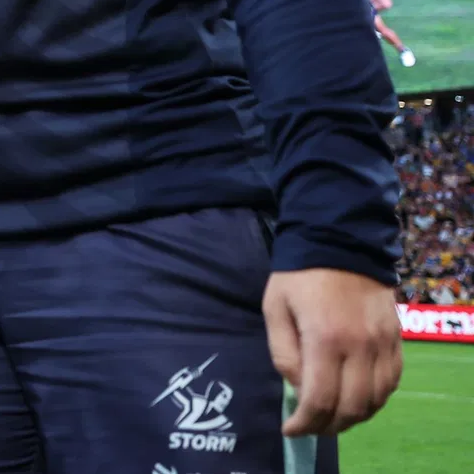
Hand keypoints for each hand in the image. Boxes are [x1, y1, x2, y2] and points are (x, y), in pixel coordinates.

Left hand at [263, 268, 402, 436]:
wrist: (338, 240)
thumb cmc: (298, 275)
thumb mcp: (274, 309)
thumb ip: (283, 353)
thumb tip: (297, 389)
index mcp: (325, 338)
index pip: (319, 399)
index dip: (304, 423)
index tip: (290, 429)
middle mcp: (360, 346)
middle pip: (351, 408)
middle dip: (328, 426)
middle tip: (309, 427)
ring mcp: (383, 343)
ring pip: (376, 400)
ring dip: (353, 417)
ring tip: (331, 417)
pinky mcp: (396, 338)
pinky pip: (392, 382)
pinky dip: (375, 399)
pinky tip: (356, 399)